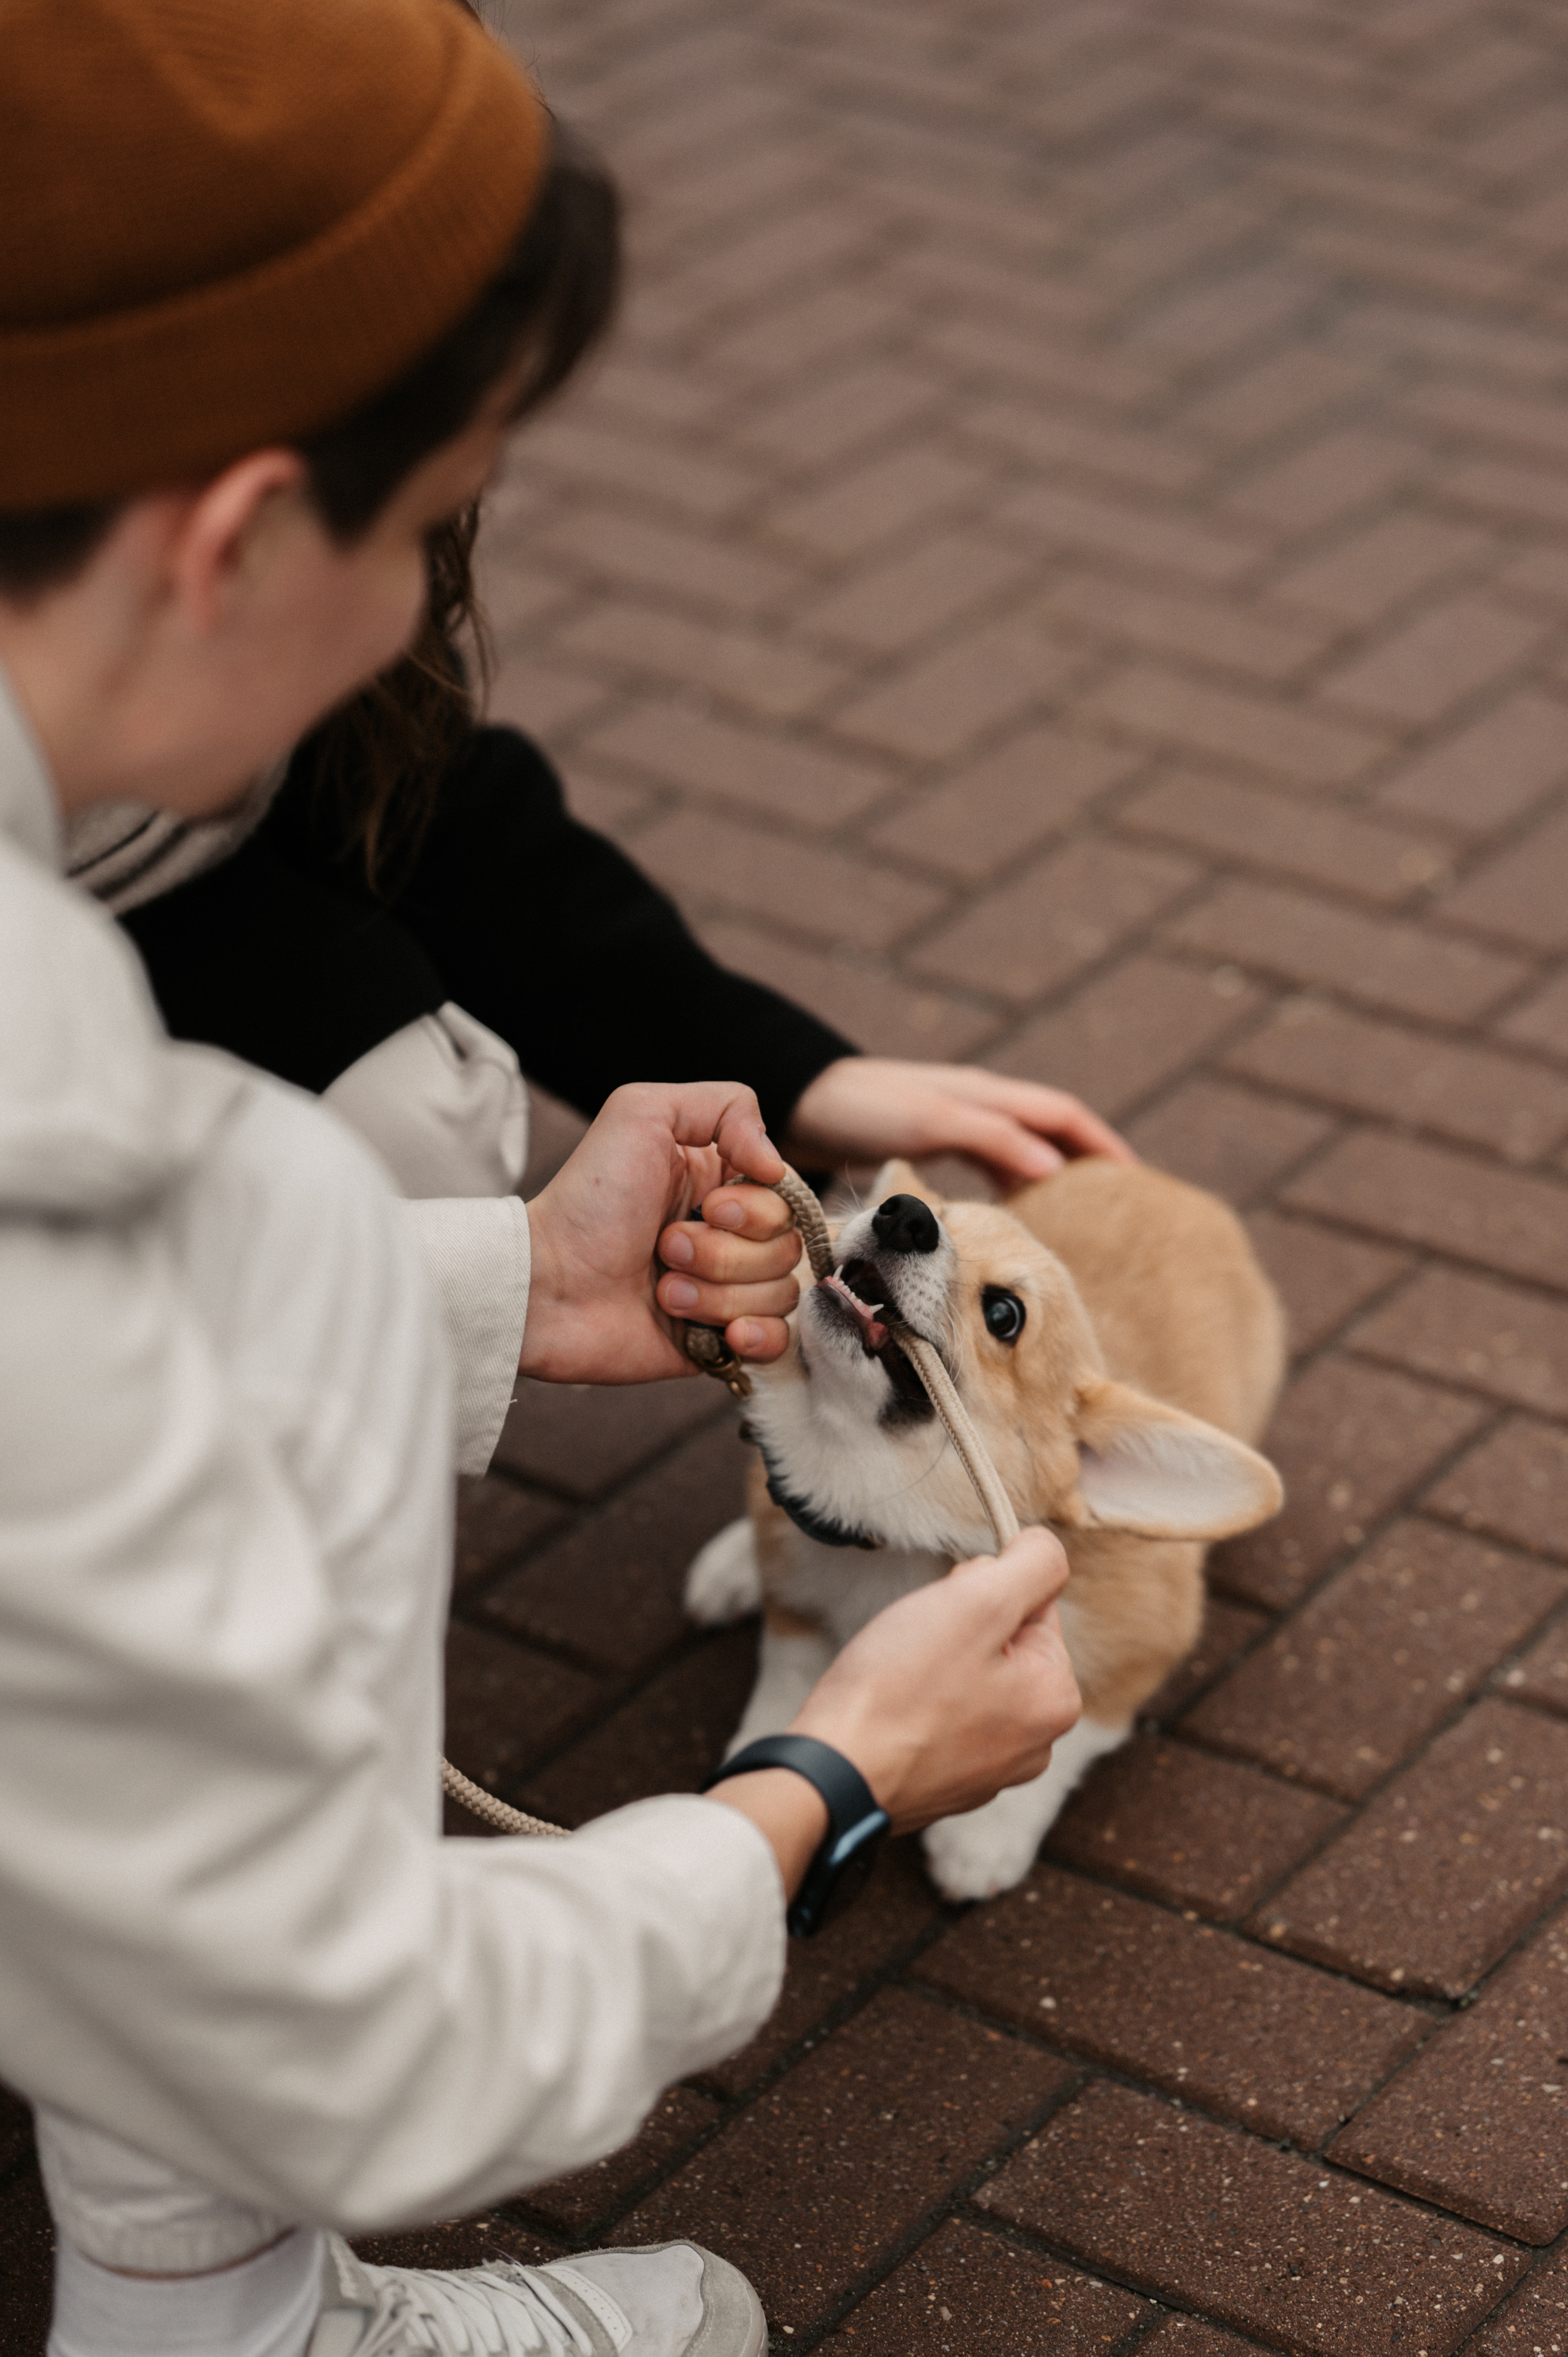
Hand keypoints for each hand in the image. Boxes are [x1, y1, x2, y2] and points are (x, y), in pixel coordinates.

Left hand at [520, 1082, 799, 1383]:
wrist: (545, 1287)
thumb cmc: (587, 1201)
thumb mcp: (642, 1114)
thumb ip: (725, 1106)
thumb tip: (776, 1165)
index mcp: (718, 1182)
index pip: (786, 1195)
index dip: (756, 1207)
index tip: (706, 1206)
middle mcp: (727, 1236)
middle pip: (787, 1246)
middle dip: (724, 1251)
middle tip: (664, 1247)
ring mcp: (724, 1291)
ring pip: (779, 1293)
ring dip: (717, 1293)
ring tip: (661, 1288)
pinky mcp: (717, 1342)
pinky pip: (778, 1343)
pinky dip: (755, 1336)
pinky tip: (721, 1334)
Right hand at [708, 1528, 1080, 1889]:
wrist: (833, 1777)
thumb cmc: (899, 1691)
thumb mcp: (978, 1603)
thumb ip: (1032, 1565)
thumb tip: (1047, 1547)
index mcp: (1056, 1699)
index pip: (1032, 1604)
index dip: (981, 1590)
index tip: (943, 1614)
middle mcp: (1037, 1743)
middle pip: (1002, 1642)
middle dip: (959, 1628)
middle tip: (915, 1646)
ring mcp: (991, 1770)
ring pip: (969, 1677)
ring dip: (935, 1664)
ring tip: (899, 1680)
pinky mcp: (948, 1784)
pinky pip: (942, 1717)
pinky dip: (917, 1705)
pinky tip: (891, 1712)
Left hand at [783, 1057, 1134, 1187]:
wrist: (801, 1102)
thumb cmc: (863, 1109)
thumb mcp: (931, 1121)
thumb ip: (993, 1139)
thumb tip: (1058, 1170)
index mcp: (988, 1094)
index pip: (1064, 1115)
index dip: (1103, 1145)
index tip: (1138, 1184)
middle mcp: (980, 1104)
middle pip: (1051, 1131)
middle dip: (1087, 1162)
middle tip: (1116, 1208)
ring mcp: (957, 1122)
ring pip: (1022, 1148)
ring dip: (1051, 1176)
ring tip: (1076, 1217)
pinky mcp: (933, 1142)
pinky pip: (990, 1164)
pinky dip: (1011, 1186)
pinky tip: (1011, 1213)